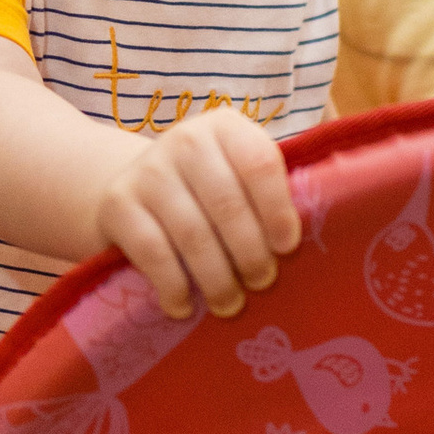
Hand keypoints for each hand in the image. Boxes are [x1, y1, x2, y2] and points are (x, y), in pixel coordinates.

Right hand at [94, 106, 300, 320]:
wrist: (126, 186)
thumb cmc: (203, 189)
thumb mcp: (234, 174)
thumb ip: (268, 193)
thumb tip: (316, 236)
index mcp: (225, 128)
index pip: (259, 163)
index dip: (277, 209)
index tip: (287, 248)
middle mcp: (185, 140)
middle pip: (227, 203)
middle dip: (249, 252)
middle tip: (262, 282)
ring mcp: (148, 170)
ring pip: (192, 233)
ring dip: (216, 277)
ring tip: (230, 303)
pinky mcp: (117, 204)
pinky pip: (153, 252)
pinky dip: (173, 285)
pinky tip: (184, 306)